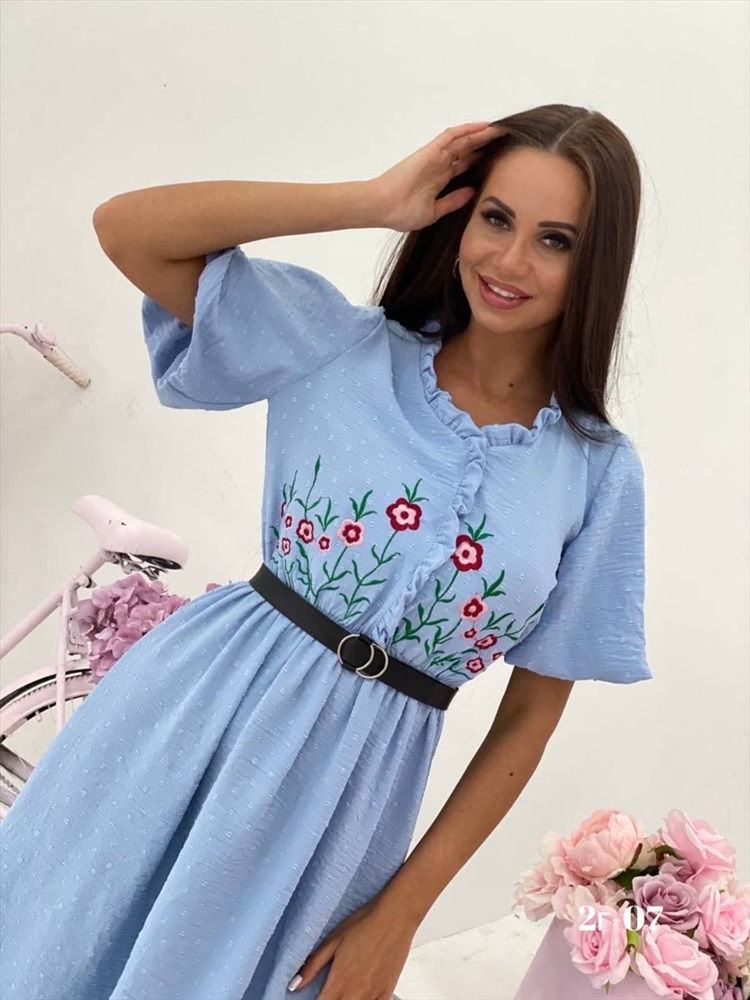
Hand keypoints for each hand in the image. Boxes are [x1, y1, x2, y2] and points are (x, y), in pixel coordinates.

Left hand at [289, 896, 418, 999]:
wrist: (395, 916)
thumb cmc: (364, 923)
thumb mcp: (333, 940)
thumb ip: (313, 965)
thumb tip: (294, 984)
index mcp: (339, 981)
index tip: (312, 997)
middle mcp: (356, 993)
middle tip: (329, 992)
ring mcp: (373, 995)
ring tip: (343, 992)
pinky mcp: (387, 992)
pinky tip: (361, 996)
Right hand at [369, 120, 507, 232]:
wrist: (382, 206)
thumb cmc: (401, 212)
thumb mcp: (435, 211)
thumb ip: (454, 200)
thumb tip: (473, 192)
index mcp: (439, 180)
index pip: (465, 167)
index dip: (481, 162)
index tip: (499, 161)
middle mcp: (439, 166)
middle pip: (467, 151)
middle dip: (485, 146)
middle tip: (506, 142)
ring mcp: (435, 157)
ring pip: (463, 140)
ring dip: (481, 134)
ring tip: (501, 130)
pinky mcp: (431, 151)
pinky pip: (452, 135)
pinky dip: (468, 129)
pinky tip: (484, 126)